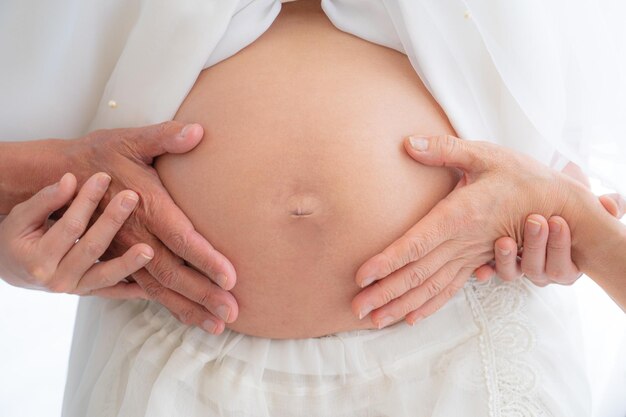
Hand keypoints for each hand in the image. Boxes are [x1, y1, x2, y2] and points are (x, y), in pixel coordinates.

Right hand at [0, 172, 150, 296]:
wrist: (15, 269)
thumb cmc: (19, 238)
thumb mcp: (22, 217)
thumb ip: (46, 199)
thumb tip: (70, 179)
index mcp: (38, 259)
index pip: (69, 226)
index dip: (86, 201)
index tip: (103, 176)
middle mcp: (57, 279)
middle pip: (91, 248)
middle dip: (112, 220)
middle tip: (131, 197)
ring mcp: (75, 289)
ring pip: (106, 276)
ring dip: (129, 263)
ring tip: (149, 249)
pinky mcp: (89, 293)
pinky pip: (114, 293)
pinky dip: (133, 291)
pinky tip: (154, 283)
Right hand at [62, 121, 237, 333]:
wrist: (60, 176)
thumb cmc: (100, 156)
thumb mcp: (131, 140)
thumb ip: (165, 138)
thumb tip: (199, 131)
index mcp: (146, 206)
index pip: (182, 238)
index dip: (206, 259)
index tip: (230, 279)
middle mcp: (136, 235)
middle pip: (173, 271)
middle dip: (203, 294)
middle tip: (231, 313)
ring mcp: (124, 251)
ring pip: (158, 287)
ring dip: (187, 307)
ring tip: (215, 325)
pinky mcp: (117, 258)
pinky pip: (142, 287)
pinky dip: (164, 303)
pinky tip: (183, 314)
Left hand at [351, 134, 588, 327]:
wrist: (560, 205)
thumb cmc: (522, 176)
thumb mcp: (486, 154)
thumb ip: (444, 151)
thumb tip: (407, 143)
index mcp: (458, 216)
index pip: (415, 243)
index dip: (387, 261)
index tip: (362, 276)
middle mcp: (461, 243)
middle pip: (416, 273)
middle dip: (384, 292)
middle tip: (356, 308)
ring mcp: (469, 257)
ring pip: (430, 287)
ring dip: (400, 304)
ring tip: (373, 320)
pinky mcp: (476, 263)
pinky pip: (450, 290)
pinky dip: (429, 305)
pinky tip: (411, 318)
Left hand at [475, 195, 624, 284]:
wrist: (533, 210)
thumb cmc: (562, 210)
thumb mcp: (582, 206)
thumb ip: (602, 206)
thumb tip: (613, 205)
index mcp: (565, 264)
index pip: (564, 265)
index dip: (561, 245)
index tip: (558, 220)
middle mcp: (541, 270)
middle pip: (538, 268)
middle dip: (536, 245)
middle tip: (534, 220)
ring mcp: (518, 269)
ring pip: (513, 273)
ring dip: (506, 258)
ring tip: (503, 240)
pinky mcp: (496, 265)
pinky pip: (489, 274)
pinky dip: (484, 271)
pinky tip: (479, 269)